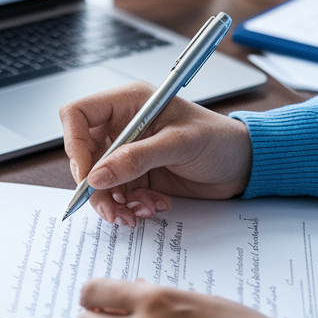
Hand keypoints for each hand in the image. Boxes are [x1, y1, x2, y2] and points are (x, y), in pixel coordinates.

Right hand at [59, 81, 252, 225]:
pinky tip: (153, 207)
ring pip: (99, 181)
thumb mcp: (178, 145)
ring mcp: (129, 152)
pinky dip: (130, 206)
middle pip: (84, 154)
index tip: (87, 176)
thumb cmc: (218, 140)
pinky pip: (118, 194)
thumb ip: (136, 159)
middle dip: (95, 186)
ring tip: (135, 214)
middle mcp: (123, 126)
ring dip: (112, 202)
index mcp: (128, 102)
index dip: (73, 144)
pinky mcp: (137, 175)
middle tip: (110, 208)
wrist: (243, 165)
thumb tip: (97, 176)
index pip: (78, 115)